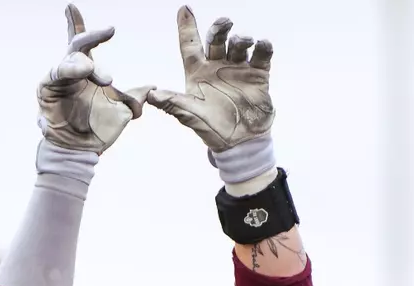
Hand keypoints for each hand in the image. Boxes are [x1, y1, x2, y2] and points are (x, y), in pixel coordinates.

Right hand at [37, 5, 149, 154]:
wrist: (84, 151)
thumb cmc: (99, 129)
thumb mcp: (124, 111)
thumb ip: (135, 96)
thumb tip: (152, 86)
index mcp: (87, 70)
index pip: (83, 42)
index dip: (77, 23)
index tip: (71, 6)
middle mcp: (71, 70)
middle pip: (78, 45)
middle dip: (93, 35)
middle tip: (110, 30)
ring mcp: (58, 79)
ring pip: (69, 60)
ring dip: (85, 63)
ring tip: (98, 73)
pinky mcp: (47, 90)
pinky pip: (55, 75)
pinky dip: (68, 70)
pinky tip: (82, 71)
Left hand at [147, 7, 274, 152]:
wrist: (240, 143)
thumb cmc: (212, 129)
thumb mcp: (189, 115)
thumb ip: (172, 103)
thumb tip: (150, 95)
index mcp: (198, 72)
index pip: (190, 44)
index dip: (187, 26)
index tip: (185, 9)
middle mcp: (218, 66)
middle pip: (217, 39)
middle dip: (220, 29)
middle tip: (225, 24)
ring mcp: (239, 69)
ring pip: (238, 45)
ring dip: (241, 39)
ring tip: (243, 42)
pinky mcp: (258, 76)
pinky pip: (262, 56)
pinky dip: (263, 48)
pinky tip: (263, 45)